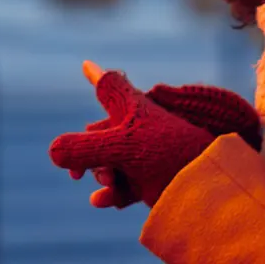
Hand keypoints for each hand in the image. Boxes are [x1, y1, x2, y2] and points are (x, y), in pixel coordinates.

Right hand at [49, 64, 214, 207]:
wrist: (211, 187)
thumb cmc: (169, 154)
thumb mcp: (120, 148)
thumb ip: (82, 148)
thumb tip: (53, 151)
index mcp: (134, 107)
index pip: (109, 85)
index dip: (95, 75)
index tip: (85, 63)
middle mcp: (139, 127)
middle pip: (98, 133)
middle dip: (86, 152)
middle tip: (77, 172)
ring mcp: (145, 154)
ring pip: (108, 160)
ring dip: (100, 174)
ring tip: (109, 184)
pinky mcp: (151, 179)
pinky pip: (122, 183)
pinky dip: (110, 192)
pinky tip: (101, 200)